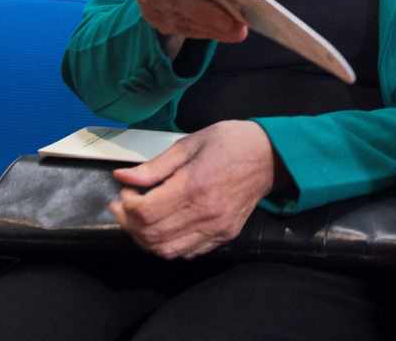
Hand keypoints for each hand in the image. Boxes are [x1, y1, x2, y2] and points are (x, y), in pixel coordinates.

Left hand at [109, 120, 274, 259]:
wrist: (272, 157)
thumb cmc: (232, 142)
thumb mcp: (191, 143)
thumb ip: (156, 165)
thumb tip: (122, 176)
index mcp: (195, 185)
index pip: (145, 212)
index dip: (126, 205)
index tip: (126, 190)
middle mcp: (205, 213)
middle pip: (151, 234)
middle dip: (129, 222)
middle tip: (126, 205)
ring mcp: (216, 228)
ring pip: (166, 250)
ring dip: (145, 239)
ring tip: (142, 219)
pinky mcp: (224, 235)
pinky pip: (187, 252)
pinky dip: (168, 245)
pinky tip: (165, 227)